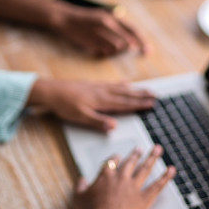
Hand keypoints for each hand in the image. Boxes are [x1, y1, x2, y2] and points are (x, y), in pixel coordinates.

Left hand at [28, 78, 156, 131]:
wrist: (52, 91)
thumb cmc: (65, 105)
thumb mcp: (80, 117)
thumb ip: (98, 122)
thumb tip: (114, 126)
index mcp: (102, 101)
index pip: (124, 103)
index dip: (139, 104)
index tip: (152, 104)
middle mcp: (103, 92)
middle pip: (126, 94)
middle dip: (141, 95)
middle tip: (156, 95)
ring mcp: (99, 87)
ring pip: (121, 88)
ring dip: (135, 89)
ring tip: (146, 89)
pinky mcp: (93, 85)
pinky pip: (112, 84)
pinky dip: (121, 84)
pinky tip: (125, 83)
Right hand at [50, 3, 148, 56]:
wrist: (66, 18)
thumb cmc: (87, 18)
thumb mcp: (104, 16)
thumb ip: (118, 26)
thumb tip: (132, 42)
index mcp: (113, 16)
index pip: (133, 30)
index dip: (142, 41)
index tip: (148, 50)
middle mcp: (108, 23)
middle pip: (126, 41)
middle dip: (132, 49)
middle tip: (138, 54)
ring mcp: (99, 33)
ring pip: (116, 47)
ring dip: (116, 51)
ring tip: (109, 47)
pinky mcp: (91, 41)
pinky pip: (105, 51)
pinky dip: (106, 52)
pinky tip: (100, 49)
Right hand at [73, 146, 175, 208]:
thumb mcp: (79, 198)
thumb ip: (80, 186)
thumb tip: (81, 179)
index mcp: (106, 176)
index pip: (111, 162)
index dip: (115, 159)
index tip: (118, 156)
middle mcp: (121, 178)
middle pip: (130, 163)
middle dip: (136, 155)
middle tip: (140, 149)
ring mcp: (133, 187)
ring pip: (145, 169)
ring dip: (152, 158)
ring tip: (157, 150)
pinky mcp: (144, 199)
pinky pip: (157, 186)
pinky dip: (166, 177)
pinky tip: (172, 170)